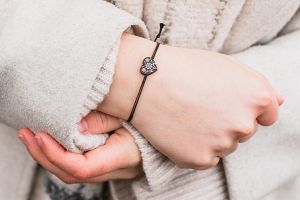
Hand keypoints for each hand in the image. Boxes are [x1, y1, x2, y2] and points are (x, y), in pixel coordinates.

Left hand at [18, 113, 141, 183]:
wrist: (160, 131)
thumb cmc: (147, 120)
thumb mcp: (128, 114)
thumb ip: (102, 120)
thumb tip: (73, 126)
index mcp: (121, 157)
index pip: (82, 167)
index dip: (56, 154)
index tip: (40, 134)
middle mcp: (112, 170)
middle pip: (70, 174)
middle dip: (44, 155)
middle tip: (26, 134)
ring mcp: (107, 171)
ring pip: (70, 173)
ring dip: (48, 155)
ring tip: (32, 136)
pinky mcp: (103, 164)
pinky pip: (76, 165)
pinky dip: (60, 154)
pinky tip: (51, 140)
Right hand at [97, 33, 283, 168]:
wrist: (145, 80)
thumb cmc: (184, 68)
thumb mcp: (226, 66)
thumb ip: (257, 86)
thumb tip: (278, 103)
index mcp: (257, 97)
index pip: (267, 114)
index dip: (245, 107)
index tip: (225, 103)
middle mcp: (244, 124)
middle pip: (244, 131)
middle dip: (228, 121)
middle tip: (199, 106)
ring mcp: (222, 144)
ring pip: (224, 145)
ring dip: (211, 136)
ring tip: (186, 116)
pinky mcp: (200, 159)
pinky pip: (205, 157)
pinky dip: (195, 147)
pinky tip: (179, 129)